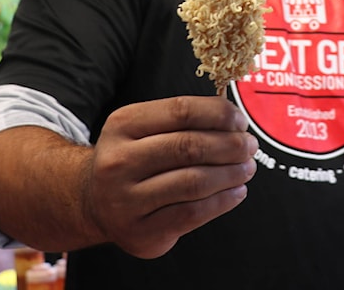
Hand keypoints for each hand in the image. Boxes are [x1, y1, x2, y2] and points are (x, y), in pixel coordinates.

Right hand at [83, 95, 257, 257]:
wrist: (93, 201)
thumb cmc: (133, 158)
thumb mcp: (143, 127)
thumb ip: (182, 120)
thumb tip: (235, 121)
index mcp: (123, 125)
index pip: (181, 111)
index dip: (218, 114)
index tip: (240, 121)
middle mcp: (119, 161)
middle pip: (189, 147)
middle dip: (230, 145)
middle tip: (250, 146)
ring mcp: (127, 200)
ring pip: (194, 183)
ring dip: (231, 174)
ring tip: (247, 168)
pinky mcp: (141, 232)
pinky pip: (192, 214)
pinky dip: (222, 202)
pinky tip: (236, 192)